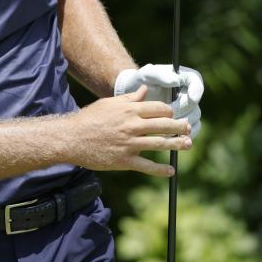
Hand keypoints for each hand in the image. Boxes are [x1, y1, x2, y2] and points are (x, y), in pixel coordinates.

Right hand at [67, 88, 191, 176]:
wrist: (72, 138)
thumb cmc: (89, 119)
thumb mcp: (108, 104)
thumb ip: (129, 99)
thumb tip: (144, 90)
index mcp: (129, 110)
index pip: (158, 108)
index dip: (168, 111)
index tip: (172, 115)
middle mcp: (132, 126)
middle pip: (164, 125)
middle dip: (180, 126)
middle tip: (189, 128)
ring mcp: (129, 144)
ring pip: (160, 144)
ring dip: (177, 144)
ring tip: (187, 144)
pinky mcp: (125, 160)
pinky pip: (147, 165)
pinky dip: (161, 169)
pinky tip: (171, 170)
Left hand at [114, 64, 203, 138]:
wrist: (132, 92)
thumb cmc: (141, 80)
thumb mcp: (148, 74)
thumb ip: (161, 75)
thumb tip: (175, 81)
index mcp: (183, 79)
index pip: (195, 83)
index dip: (196, 90)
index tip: (192, 97)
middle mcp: (188, 95)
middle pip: (194, 105)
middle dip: (186, 113)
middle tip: (177, 117)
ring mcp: (185, 110)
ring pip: (192, 120)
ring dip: (184, 127)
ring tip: (173, 130)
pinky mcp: (180, 123)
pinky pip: (187, 132)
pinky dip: (181, 136)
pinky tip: (172, 139)